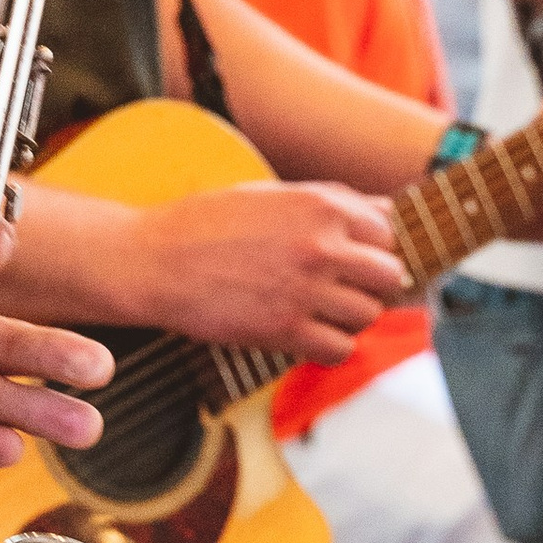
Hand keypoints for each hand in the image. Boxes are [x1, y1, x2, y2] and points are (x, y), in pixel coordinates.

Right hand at [129, 178, 406, 362]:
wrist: (153, 261)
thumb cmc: (205, 224)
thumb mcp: (270, 194)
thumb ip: (329, 201)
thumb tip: (383, 213)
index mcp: (321, 205)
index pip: (388, 231)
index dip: (374, 246)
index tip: (356, 259)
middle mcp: (322, 246)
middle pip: (389, 275)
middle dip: (372, 284)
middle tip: (346, 289)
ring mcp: (306, 290)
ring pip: (368, 314)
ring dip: (351, 316)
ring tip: (323, 312)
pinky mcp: (285, 330)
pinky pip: (339, 348)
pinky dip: (331, 346)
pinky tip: (309, 334)